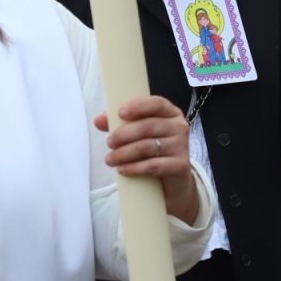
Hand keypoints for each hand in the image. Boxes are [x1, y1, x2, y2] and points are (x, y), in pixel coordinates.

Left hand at [96, 96, 199, 224]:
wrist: (173, 177)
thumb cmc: (154, 149)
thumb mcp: (139, 133)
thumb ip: (119, 124)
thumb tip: (98, 120)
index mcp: (170, 113)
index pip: (157, 104)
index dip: (138, 106)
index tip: (120, 113)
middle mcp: (179, 127)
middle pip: (148, 126)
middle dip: (123, 134)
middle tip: (109, 143)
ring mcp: (181, 146)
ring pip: (147, 147)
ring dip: (124, 153)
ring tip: (110, 159)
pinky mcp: (180, 165)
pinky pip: (153, 165)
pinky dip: (134, 168)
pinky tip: (122, 169)